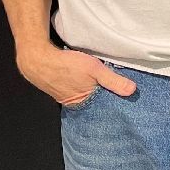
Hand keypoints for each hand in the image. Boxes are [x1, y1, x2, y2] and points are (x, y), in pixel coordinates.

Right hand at [17, 42, 137, 105]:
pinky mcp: (59, 89)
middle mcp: (74, 104)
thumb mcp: (94, 69)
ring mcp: (65, 97)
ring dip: (91, 94)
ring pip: (84, 97)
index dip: (112, 106)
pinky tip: (84, 83)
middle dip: (103, 101)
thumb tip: (132, 91)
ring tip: (103, 90)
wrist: (37, 59)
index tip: (124, 106)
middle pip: (93, 104)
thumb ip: (112, 80)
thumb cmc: (66, 64)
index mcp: (83, 104)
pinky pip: (74, 91)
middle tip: (116, 98)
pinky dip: (81, 88)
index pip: (102, 110)